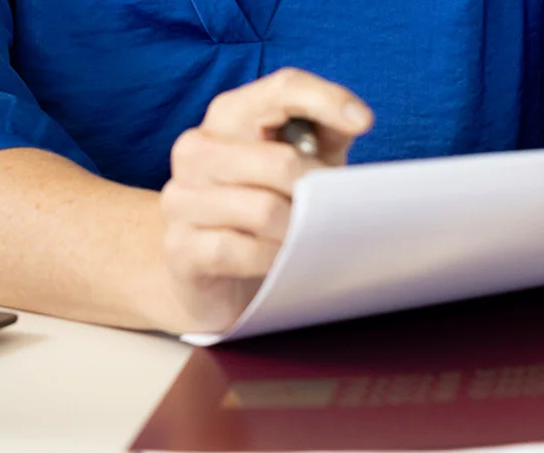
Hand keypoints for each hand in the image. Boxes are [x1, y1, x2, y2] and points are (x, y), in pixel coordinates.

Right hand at [151, 68, 373, 332]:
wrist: (213, 273)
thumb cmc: (265, 209)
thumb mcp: (302, 163)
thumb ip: (325, 133)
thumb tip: (355, 119)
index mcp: (228, 116)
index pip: (282, 88)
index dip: (326, 100)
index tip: (364, 122)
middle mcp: (196, 148)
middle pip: (278, 159)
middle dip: (316, 190)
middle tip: (333, 212)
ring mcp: (181, 198)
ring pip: (262, 210)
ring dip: (297, 231)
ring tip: (307, 238)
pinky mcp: (180, 248)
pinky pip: (240, 251)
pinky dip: (271, 260)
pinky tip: (280, 261)